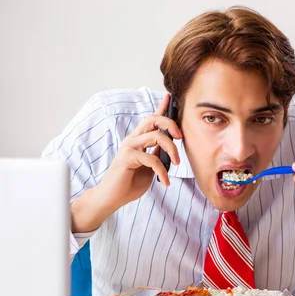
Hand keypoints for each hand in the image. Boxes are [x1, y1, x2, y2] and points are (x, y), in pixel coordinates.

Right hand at [71, 94, 181, 231]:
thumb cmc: (130, 183)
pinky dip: (162, 171)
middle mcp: (133, 139)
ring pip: (156, 136)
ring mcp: (129, 147)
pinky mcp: (127, 158)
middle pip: (154, 120)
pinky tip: (165, 182)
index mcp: (139, 140)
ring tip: (176, 164)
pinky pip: (152, 158)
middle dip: (171, 124)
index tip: (170, 97)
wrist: (112, 198)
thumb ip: (158, 155)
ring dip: (171, 149)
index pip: (151, 119)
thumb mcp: (149, 167)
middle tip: (180, 137)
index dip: (161, 107)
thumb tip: (171, 149)